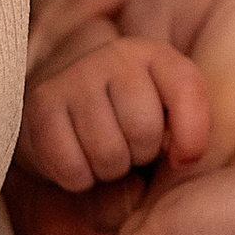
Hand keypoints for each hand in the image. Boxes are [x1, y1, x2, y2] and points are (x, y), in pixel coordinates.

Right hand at [18, 37, 209, 203]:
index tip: (180, 157)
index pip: (187, 89)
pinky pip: (72, 167)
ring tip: (104, 153)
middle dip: (141, 156)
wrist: (68, 113)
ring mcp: (75, 76)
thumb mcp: (170, 120)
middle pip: (144, 130)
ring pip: (107, 153)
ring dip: (109, 170)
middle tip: (130, 149)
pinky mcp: (42, 104)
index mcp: (157, 56)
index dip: (191, 138)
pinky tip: (79, 159)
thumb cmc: (131, 122)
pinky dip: (79, 178)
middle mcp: (116, 56)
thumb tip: (166, 170)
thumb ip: (187, 138)